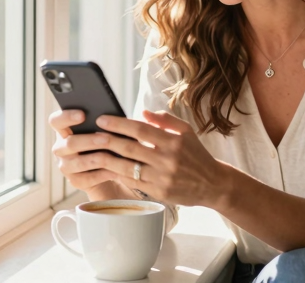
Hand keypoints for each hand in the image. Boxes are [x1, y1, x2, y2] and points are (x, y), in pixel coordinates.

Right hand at [49, 109, 123, 194]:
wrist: (113, 168)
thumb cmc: (109, 141)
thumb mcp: (105, 129)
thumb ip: (103, 122)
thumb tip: (111, 116)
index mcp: (64, 130)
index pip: (56, 121)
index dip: (66, 117)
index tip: (83, 115)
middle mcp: (60, 148)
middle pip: (70, 143)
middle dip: (90, 140)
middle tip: (107, 138)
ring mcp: (66, 166)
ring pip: (79, 162)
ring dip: (98, 157)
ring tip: (115, 154)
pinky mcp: (76, 181)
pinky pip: (89, 178)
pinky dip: (104, 173)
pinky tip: (117, 170)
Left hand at [93, 110, 228, 206]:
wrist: (213, 184)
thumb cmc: (197, 155)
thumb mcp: (186, 132)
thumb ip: (165, 120)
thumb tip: (142, 112)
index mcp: (173, 141)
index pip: (140, 129)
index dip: (119, 123)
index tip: (102, 119)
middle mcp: (167, 160)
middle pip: (130, 148)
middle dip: (108, 139)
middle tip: (92, 133)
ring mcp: (162, 178)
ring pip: (127, 167)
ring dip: (108, 159)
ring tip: (93, 151)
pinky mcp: (159, 193)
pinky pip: (133, 182)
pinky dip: (118, 174)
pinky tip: (107, 168)